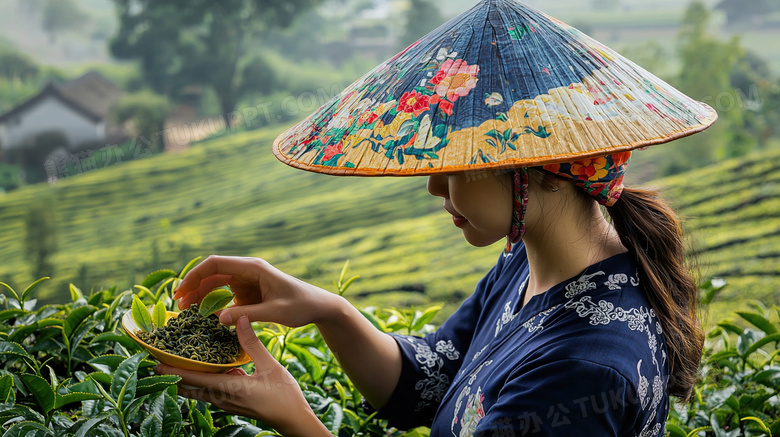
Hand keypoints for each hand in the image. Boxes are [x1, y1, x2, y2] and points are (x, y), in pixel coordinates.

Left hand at [154, 316, 331, 436]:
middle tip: (156, 359)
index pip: (192, 379)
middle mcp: (221, 398)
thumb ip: (252, 343)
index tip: (154, 361)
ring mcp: (225, 402)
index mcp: (228, 389)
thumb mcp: (270, 366)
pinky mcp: (231, 402)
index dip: (172, 370)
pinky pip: (208, 390)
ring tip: (173, 361)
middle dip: (171, 374)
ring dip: (184, 378)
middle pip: (188, 388)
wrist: (293, 420)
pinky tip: (204, 367)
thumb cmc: (284, 396)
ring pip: (196, 390)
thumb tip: (238, 318)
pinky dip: (199, 380)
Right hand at [173, 255, 338, 326]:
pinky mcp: (248, 292)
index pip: (216, 263)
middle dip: (193, 286)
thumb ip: (248, 315)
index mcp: (253, 268)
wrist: (318, 307)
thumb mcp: (276, 312)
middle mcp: (247, 270)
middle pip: (212, 272)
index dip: (195, 275)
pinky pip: (224, 294)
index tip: (181, 291)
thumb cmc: (301, 305)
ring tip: (185, 311)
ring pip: (216, 283)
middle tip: (178, 305)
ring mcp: (247, 280)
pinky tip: (202, 315)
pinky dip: (212, 303)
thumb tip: (218, 319)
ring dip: (200, 295)